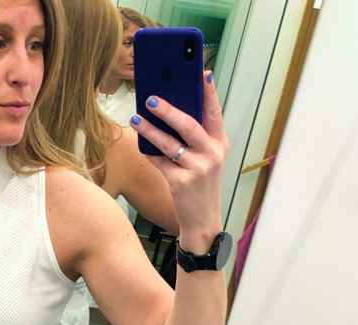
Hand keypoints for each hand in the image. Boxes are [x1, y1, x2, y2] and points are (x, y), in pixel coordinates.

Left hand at [130, 72, 227, 248]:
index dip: (209, 91)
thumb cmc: (201, 184)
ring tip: (137, 119)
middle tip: (151, 98)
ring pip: (170, 143)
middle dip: (169, 109)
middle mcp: (212, 154)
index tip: (202, 72)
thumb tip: (171, 111)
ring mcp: (197, 169)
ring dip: (150, 130)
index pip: (215, 112)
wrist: (202, 220)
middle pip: (189, 124)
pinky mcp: (181, 183)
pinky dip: (149, 153)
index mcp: (220, 143)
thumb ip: (196, 137)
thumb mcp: (208, 158)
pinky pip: (160, 163)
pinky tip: (140, 144)